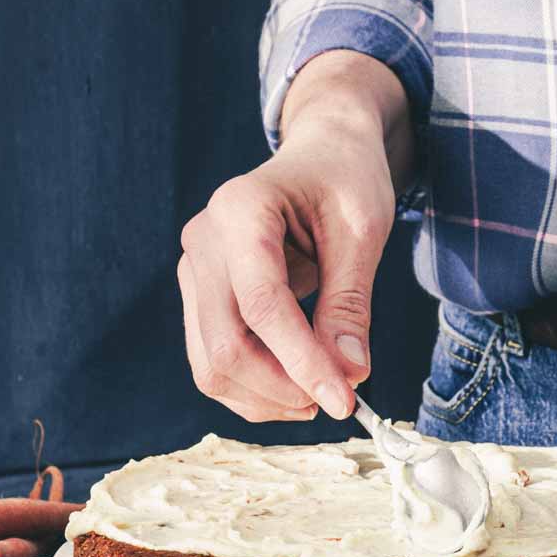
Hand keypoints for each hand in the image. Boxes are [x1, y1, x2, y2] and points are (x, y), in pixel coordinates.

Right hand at [178, 53, 408, 422]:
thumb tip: (349, 374)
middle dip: (282, 387)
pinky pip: (211, 360)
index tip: (345, 401)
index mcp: (241, 210)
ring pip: (211, 363)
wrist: (321, 154)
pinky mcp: (198, 296)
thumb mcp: (363, 232)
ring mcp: (193, 269)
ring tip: (318, 396)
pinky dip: (252, 389)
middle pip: (225, 343)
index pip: (263, 306)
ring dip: (265, 397)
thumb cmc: (345, 181)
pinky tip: (294, 388)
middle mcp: (203, 240)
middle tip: (337, 401)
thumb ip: (350, 303)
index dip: (302, 362)